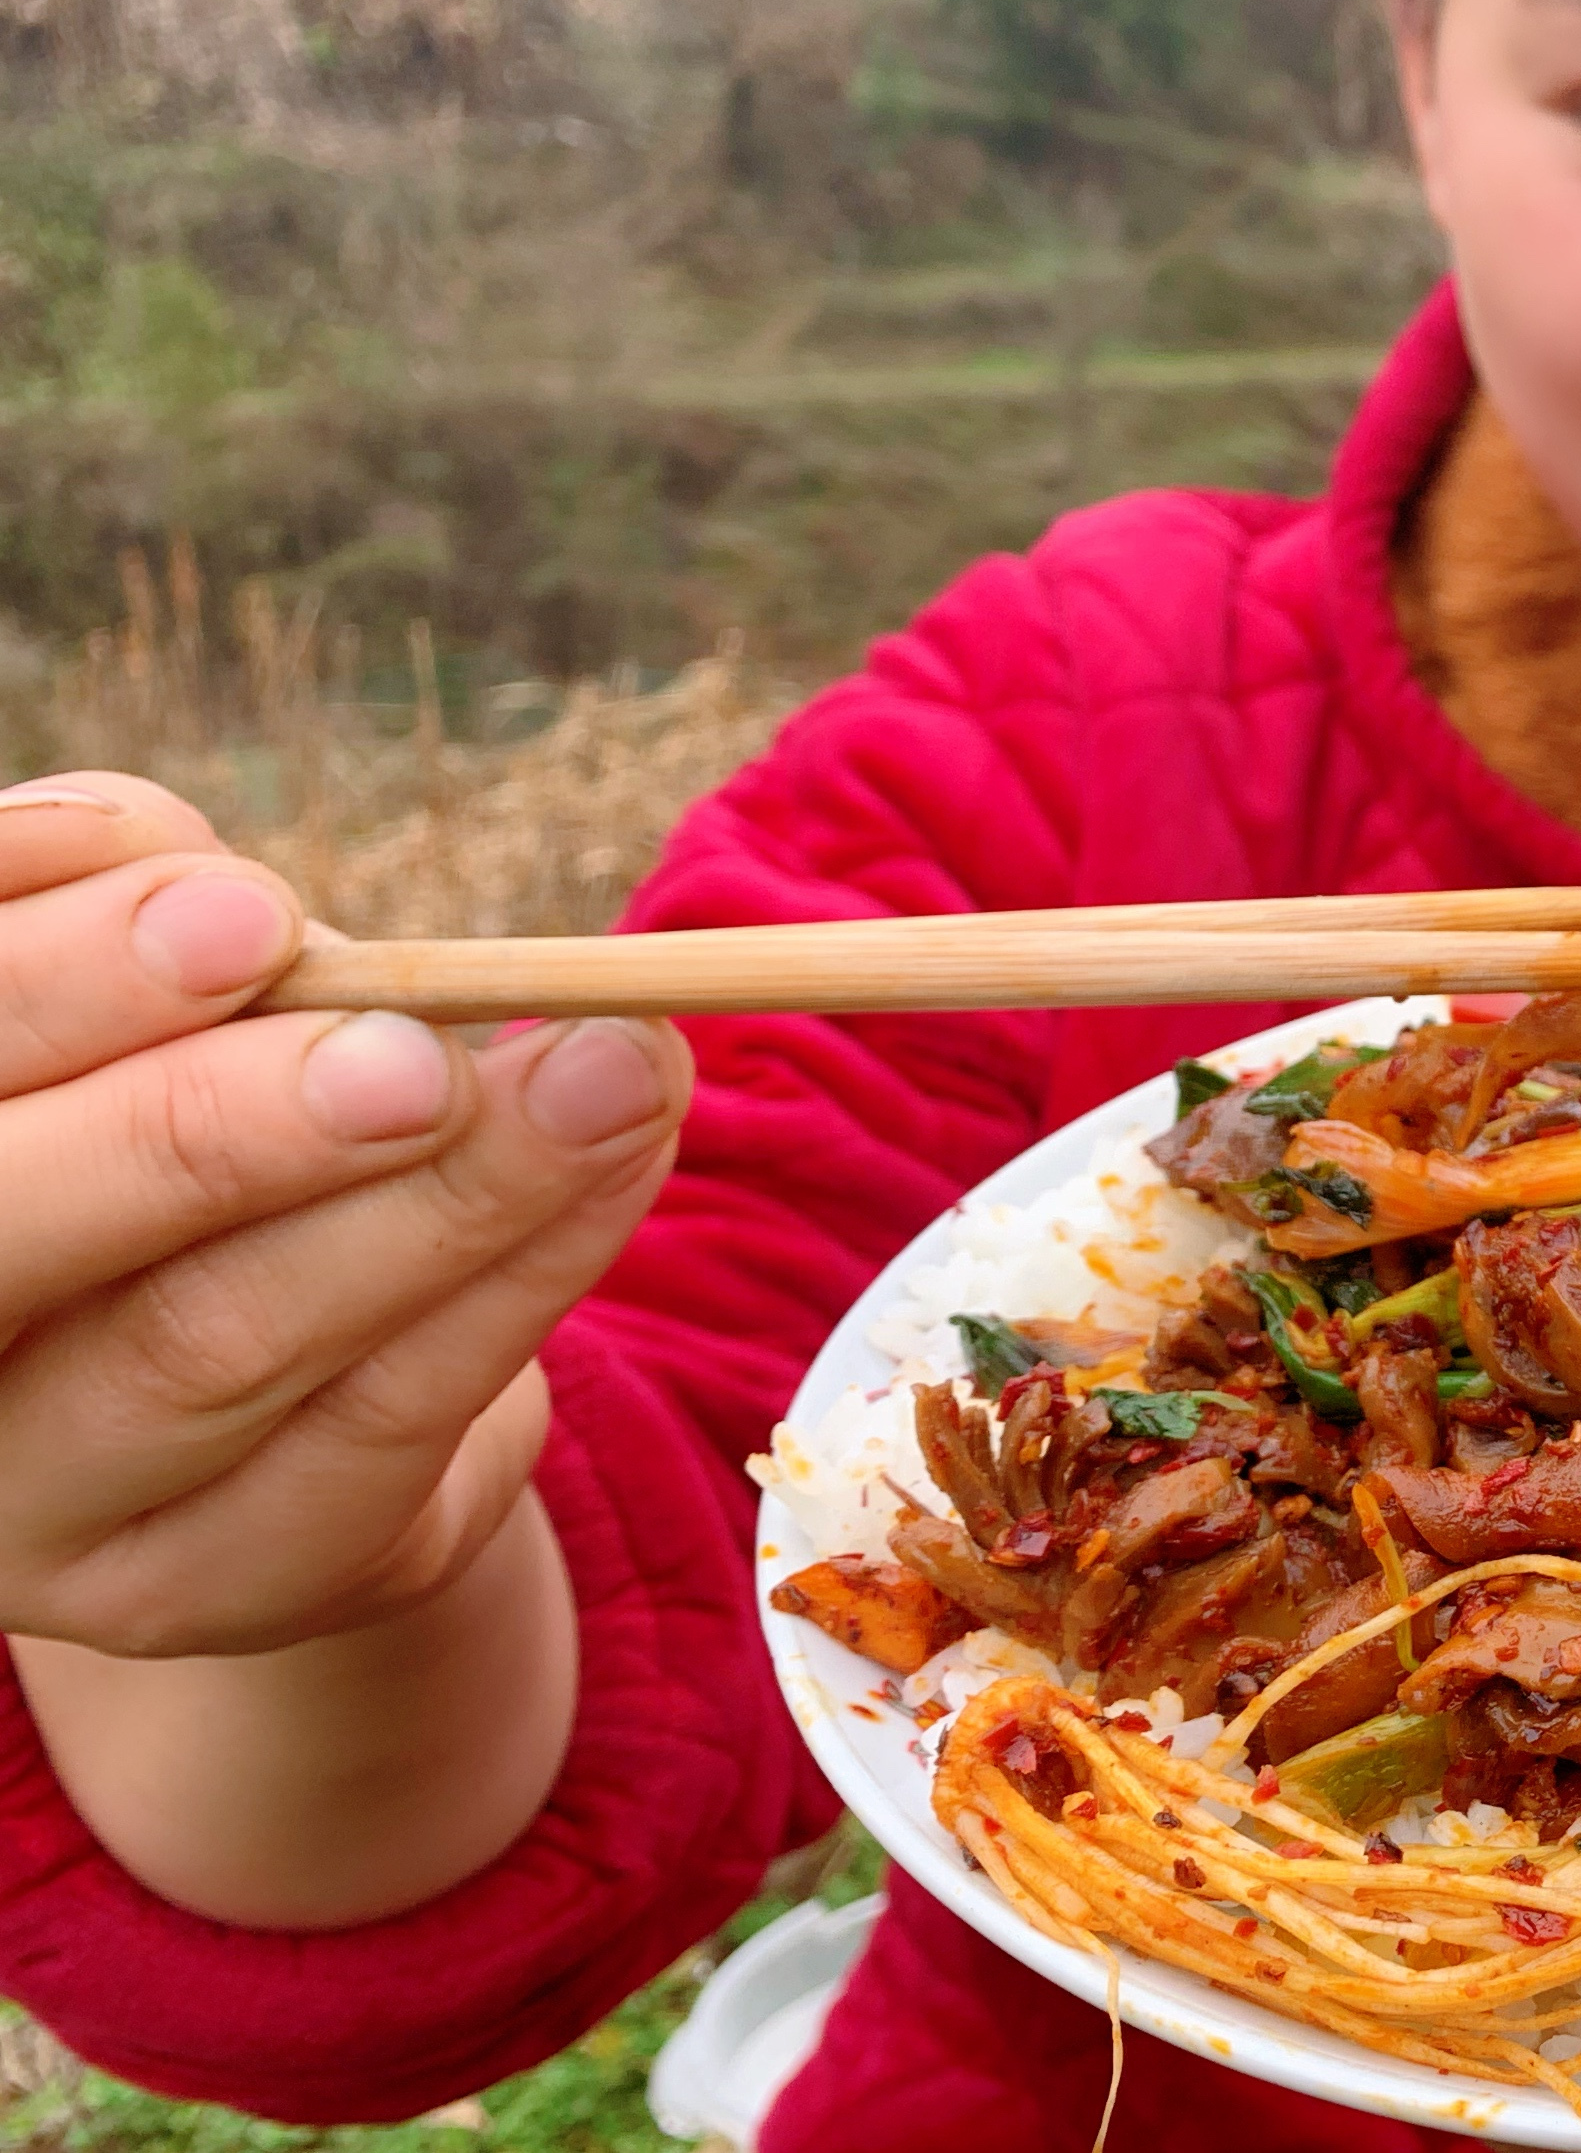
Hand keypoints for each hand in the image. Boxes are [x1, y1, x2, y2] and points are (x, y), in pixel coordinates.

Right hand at [0, 773, 688, 1658]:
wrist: (256, 1374)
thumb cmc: (168, 1105)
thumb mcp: (139, 984)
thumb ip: (132, 904)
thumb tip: (220, 892)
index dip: (61, 988)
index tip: (254, 910)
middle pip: (15, 1235)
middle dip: (221, 1125)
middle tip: (418, 1052)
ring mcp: (29, 1507)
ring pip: (216, 1338)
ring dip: (437, 1194)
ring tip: (608, 1072)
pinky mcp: (200, 1586)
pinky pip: (376, 1426)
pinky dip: (519, 1276)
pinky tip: (621, 1161)